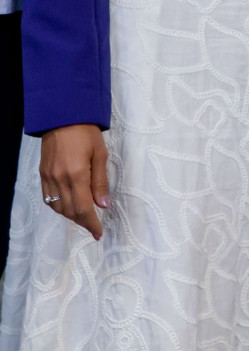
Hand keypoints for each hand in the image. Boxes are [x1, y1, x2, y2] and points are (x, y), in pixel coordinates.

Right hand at [39, 124, 108, 239]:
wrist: (62, 117)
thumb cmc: (87, 133)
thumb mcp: (101, 154)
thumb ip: (100, 182)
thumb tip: (103, 205)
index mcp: (76, 175)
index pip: (83, 208)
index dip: (91, 223)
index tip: (98, 233)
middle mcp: (59, 180)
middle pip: (70, 211)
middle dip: (83, 222)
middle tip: (94, 227)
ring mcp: (48, 178)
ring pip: (58, 207)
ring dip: (71, 216)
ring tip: (84, 217)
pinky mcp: (42, 174)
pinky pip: (49, 198)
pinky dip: (59, 206)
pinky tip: (69, 206)